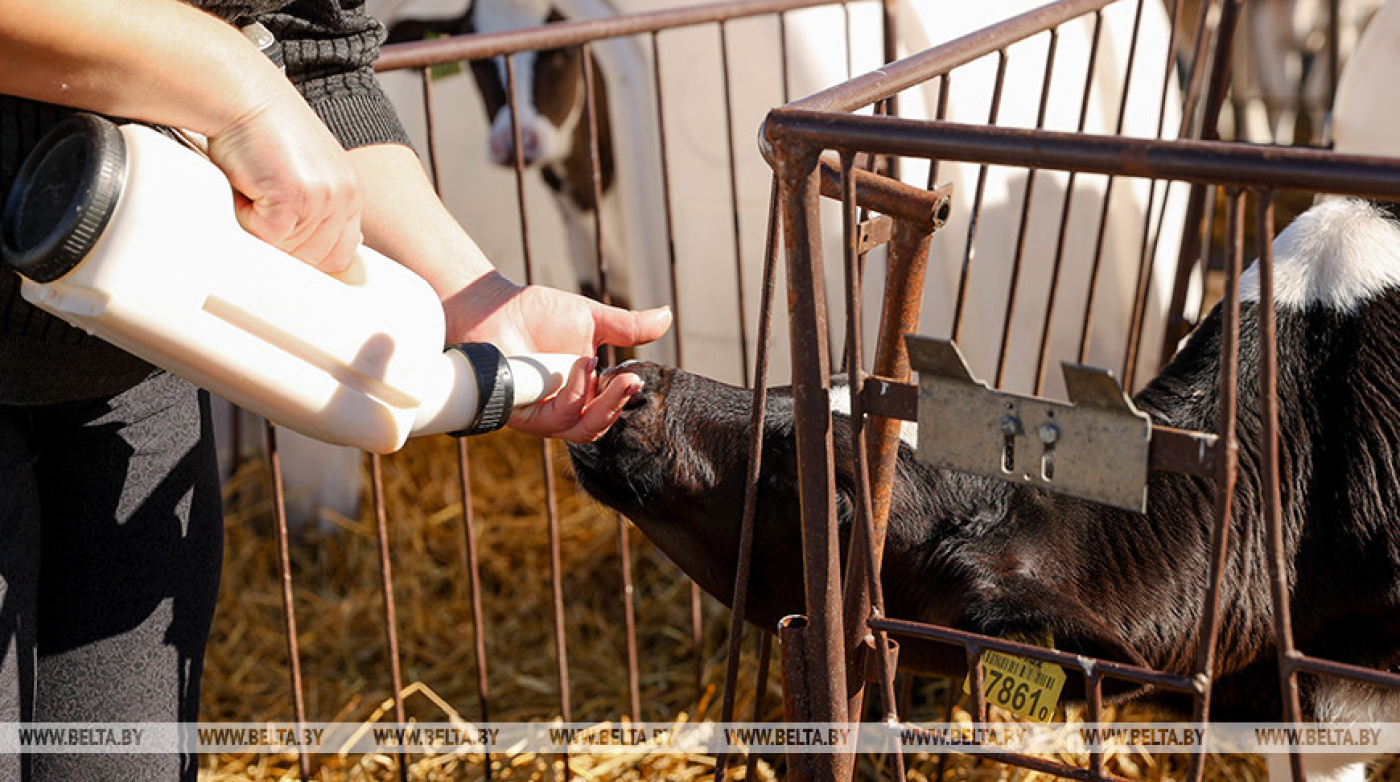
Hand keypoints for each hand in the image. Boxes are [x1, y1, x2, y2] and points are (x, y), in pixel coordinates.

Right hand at [207, 97, 362, 273]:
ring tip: (255, 186)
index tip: (283, 244)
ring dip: (260, 225)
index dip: (308, 257)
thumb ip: (315, 210)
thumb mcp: (304, 172)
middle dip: (280, 241)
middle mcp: (344, 195)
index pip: (340, 254)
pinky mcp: (294, 196)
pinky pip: (265, 235)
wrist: (243, 96)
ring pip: (287, 249)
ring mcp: (323, 196)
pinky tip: (246, 183)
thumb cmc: (262, 130)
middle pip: (313, 258)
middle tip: (261, 203)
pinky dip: (244, 215)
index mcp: (350, 192)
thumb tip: (311, 254)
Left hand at [443, 272, 671, 441]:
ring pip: (579, 429)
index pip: (611, 411)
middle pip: (598, 427)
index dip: (625, 399)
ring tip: (591, 362)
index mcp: (583, 393)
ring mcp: (540, 414)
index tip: (636, 378)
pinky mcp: (520, 414)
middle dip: (617, 406)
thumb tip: (668, 317)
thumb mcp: (592, 318)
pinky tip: (577, 367)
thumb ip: (629, 326)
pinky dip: (571, 394)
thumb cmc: (536, 313)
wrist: (495, 307)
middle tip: (631, 381)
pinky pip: (554, 418)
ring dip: (596, 400)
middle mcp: (563, 410)